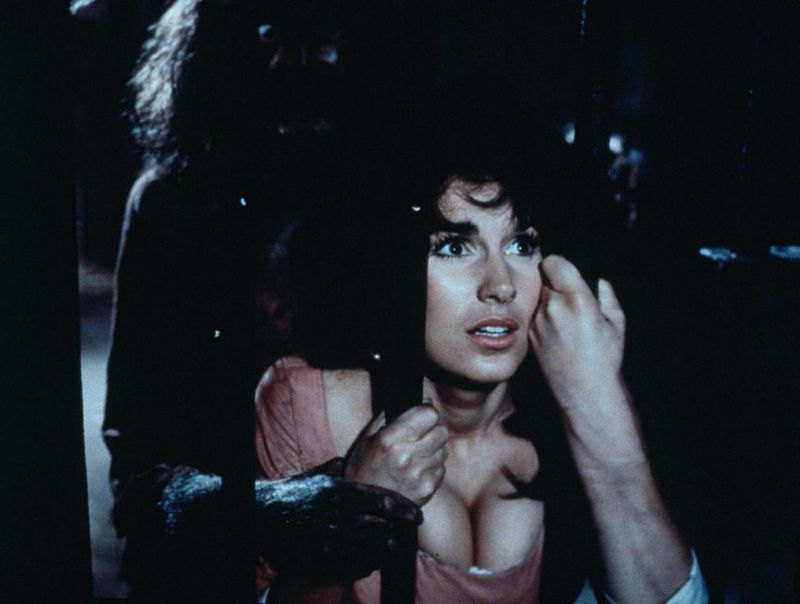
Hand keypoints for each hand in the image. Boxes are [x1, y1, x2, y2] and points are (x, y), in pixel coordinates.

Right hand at [255, 469, 421, 582]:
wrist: (267, 517)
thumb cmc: (299, 493)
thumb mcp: (322, 475)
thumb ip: (349, 467)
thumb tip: (373, 452)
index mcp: (339, 492)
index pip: (380, 500)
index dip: (402, 509)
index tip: (417, 514)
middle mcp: (335, 517)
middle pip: (379, 528)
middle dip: (396, 531)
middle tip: (407, 531)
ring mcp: (329, 542)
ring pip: (370, 550)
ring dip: (384, 548)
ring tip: (391, 544)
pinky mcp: (323, 561)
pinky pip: (356, 566)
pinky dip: (368, 563)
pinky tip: (372, 557)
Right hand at [344, 405, 448, 506]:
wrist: (364, 507)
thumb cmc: (364, 468)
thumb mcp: (367, 438)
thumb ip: (389, 417)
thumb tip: (418, 401)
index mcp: (390, 440)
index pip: (429, 414)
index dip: (427, 411)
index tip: (422, 413)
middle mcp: (407, 456)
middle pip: (441, 431)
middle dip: (433, 430)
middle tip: (421, 435)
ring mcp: (420, 474)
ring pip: (444, 450)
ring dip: (434, 449)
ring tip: (417, 455)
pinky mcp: (428, 488)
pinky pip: (442, 468)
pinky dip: (433, 467)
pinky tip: (417, 471)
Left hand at [528, 255, 625, 410]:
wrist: (583, 392)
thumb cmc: (605, 358)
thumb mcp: (615, 324)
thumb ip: (607, 296)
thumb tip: (600, 282)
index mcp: (577, 299)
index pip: (553, 262)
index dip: (560, 266)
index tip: (567, 275)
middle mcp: (552, 307)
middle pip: (543, 278)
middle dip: (555, 283)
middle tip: (568, 299)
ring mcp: (537, 322)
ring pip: (537, 298)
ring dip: (548, 302)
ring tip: (566, 321)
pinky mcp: (529, 335)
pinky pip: (533, 315)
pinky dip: (542, 318)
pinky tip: (557, 334)